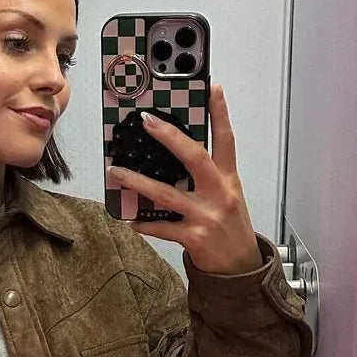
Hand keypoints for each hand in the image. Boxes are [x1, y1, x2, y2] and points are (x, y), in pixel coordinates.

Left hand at [108, 85, 262, 274]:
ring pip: (167, 194)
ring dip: (138, 181)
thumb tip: (179, 155)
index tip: (212, 88)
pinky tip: (130, 220)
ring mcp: (206, 216)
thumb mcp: (228, 196)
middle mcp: (219, 194)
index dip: (220, 114)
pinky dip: (145, 225)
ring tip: (116, 171)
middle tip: (147, 121)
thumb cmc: (231, 228)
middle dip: (170, 137)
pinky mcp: (195, 238)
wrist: (241, 268)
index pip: (227, 140)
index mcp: (229, 180)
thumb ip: (209, 176)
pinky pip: (163, 228)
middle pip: (195, 158)